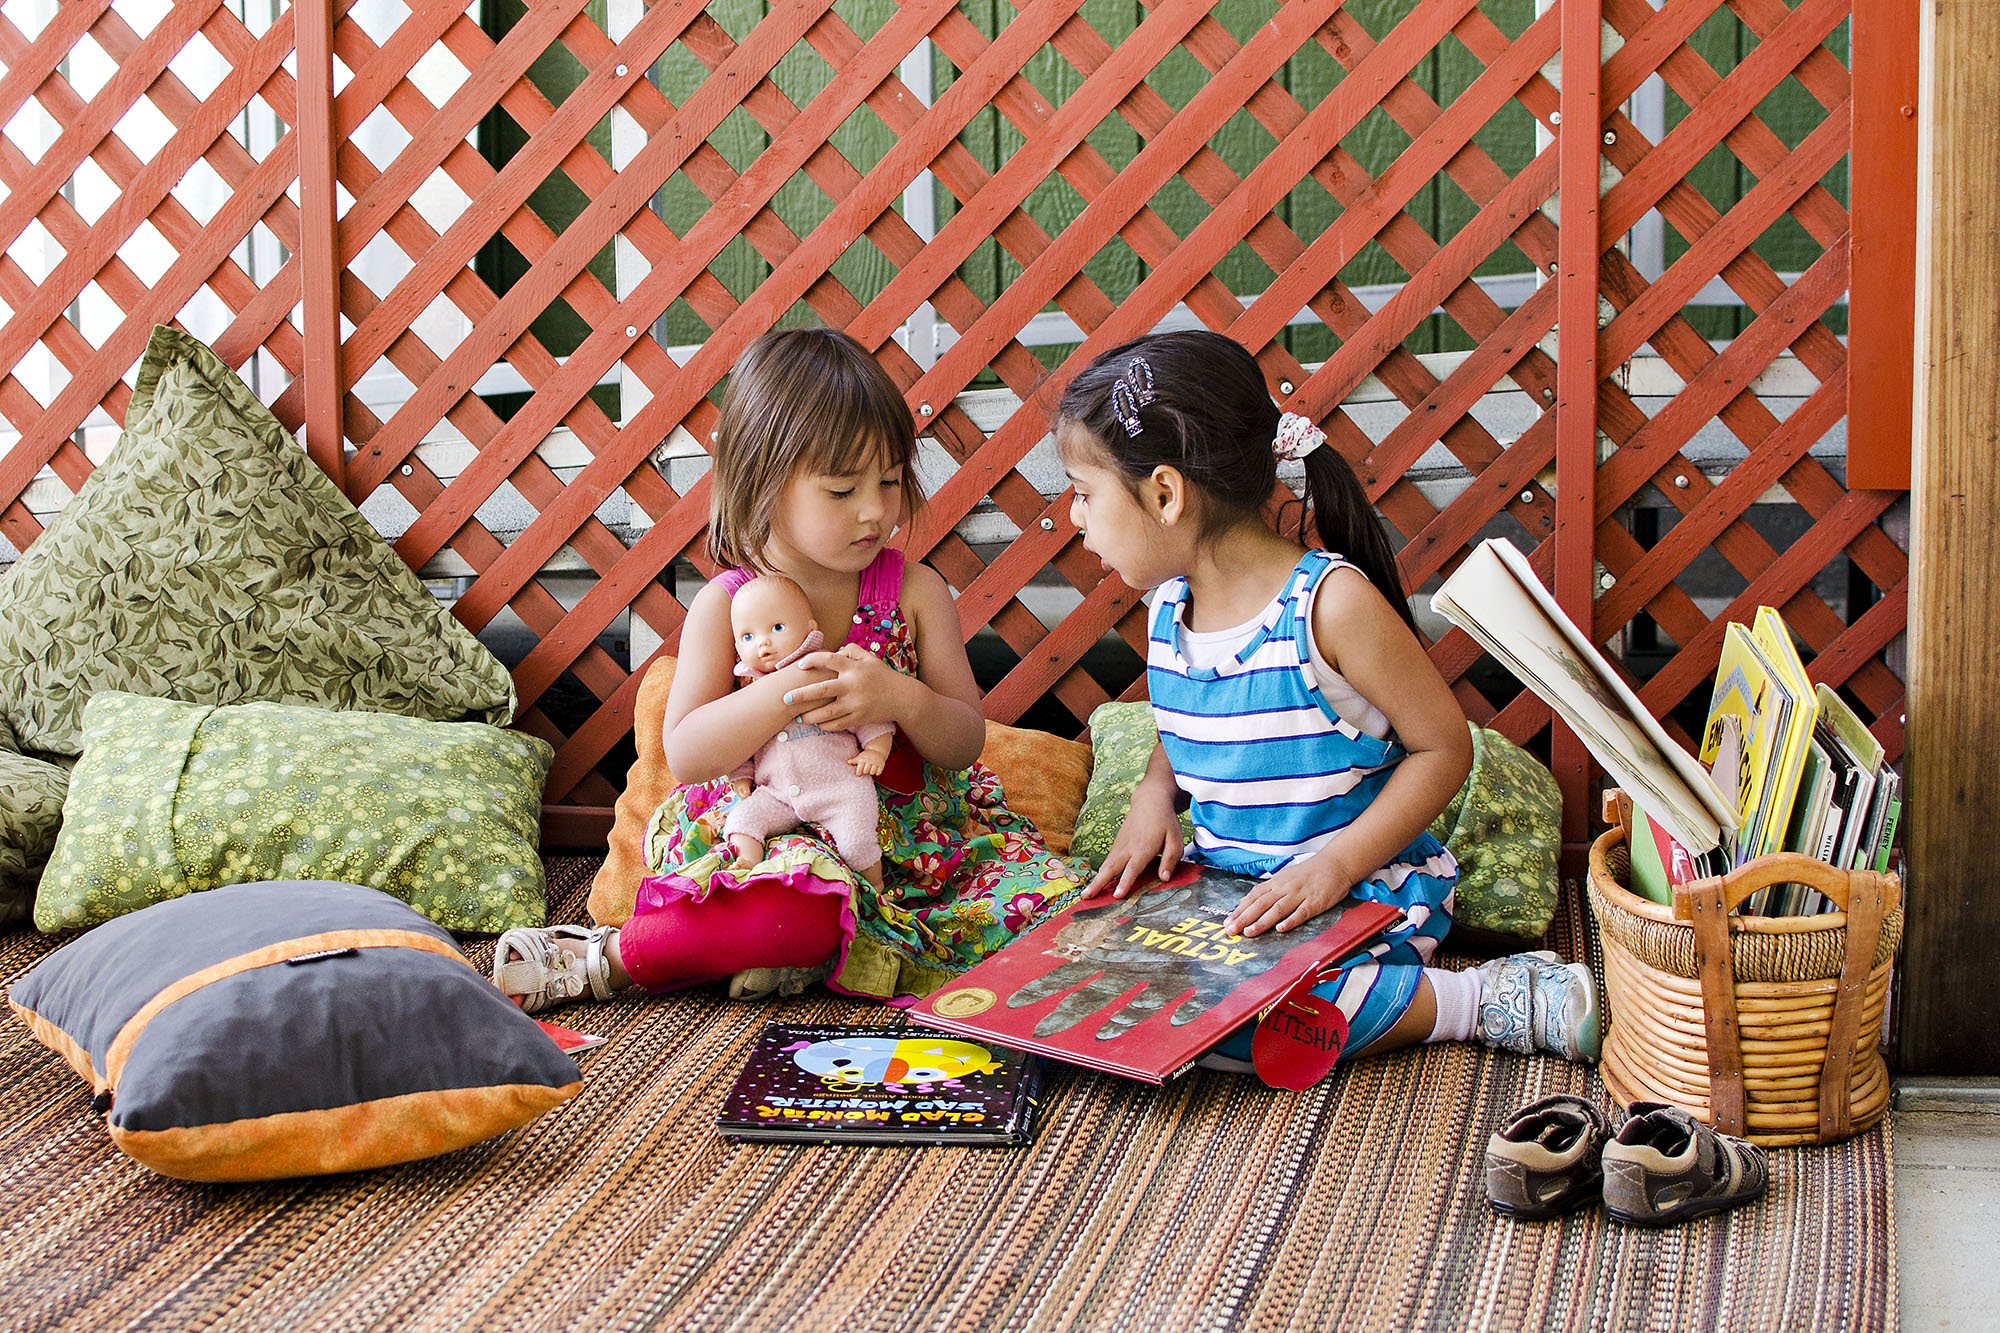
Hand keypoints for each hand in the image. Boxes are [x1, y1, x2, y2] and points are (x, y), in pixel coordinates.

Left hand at [788, 646, 907, 733]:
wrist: (903, 698)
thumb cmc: (883, 676)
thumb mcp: (870, 659)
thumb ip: (851, 651)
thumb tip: (834, 651)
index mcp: (854, 668)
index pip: (828, 660)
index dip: (812, 660)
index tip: (800, 665)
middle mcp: (853, 686)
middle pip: (822, 690)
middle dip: (801, 695)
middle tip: (785, 699)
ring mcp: (856, 704)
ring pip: (827, 713)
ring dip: (810, 716)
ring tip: (798, 717)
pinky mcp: (859, 718)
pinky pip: (837, 724)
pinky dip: (825, 725)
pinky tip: (817, 724)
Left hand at [850, 748, 885, 776]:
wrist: (877, 750)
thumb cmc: (867, 755)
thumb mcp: (860, 757)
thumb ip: (854, 761)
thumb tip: (848, 762)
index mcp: (863, 760)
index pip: (859, 770)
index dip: (858, 773)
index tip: (859, 773)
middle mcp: (869, 761)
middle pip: (865, 772)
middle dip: (865, 771)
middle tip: (866, 769)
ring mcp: (876, 763)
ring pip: (872, 772)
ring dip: (871, 772)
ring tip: (871, 769)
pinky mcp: (881, 765)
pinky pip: (878, 772)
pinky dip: (877, 772)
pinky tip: (876, 769)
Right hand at [1084, 793, 1184, 900]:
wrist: (1149, 802)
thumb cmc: (1165, 822)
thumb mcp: (1175, 839)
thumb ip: (1170, 859)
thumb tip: (1164, 878)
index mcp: (1144, 848)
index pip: (1133, 868)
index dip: (1125, 882)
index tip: (1117, 896)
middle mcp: (1128, 848)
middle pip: (1111, 868)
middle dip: (1098, 883)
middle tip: (1086, 897)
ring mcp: (1120, 846)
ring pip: (1106, 866)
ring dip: (1095, 880)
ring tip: (1085, 895)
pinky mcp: (1117, 845)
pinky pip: (1108, 862)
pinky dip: (1100, 873)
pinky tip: (1096, 884)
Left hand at [1223, 855, 1356, 937]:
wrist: (1335, 864)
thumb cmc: (1309, 872)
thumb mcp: (1285, 877)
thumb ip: (1269, 890)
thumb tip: (1249, 902)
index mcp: (1277, 882)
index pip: (1254, 896)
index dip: (1240, 909)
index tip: (1228, 921)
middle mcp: (1285, 888)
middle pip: (1261, 904)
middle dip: (1244, 917)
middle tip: (1231, 930)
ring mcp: (1300, 895)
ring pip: (1277, 909)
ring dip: (1262, 922)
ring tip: (1249, 932)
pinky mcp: (1315, 903)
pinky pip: (1301, 913)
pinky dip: (1290, 921)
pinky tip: (1280, 929)